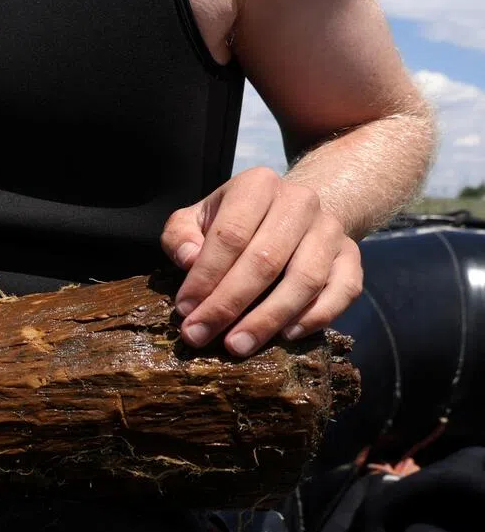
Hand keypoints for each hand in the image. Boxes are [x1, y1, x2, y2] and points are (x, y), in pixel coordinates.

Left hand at [160, 167, 362, 356]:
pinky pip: (344, 290)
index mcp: (258, 185)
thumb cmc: (233, 222)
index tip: (185, 310)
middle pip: (265, 260)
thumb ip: (181, 236)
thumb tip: (188, 259)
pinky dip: (318, 317)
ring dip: (268, 318)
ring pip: (305, 279)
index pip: (230, 235)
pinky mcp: (351, 256)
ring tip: (237, 345)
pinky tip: (287, 336)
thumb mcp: (196, 219)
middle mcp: (300, 202)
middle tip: (201, 335)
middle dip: (228, 305)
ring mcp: (330, 229)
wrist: (291, 212)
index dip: (205, 277)